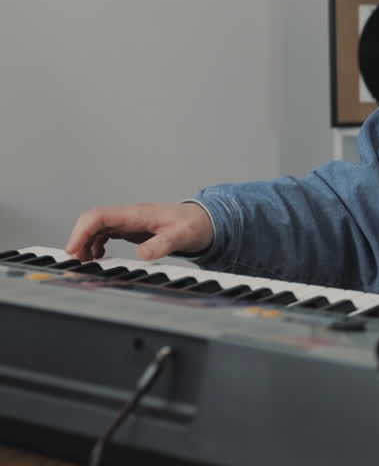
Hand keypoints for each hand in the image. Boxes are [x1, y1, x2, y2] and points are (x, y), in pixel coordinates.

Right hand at [65, 202, 213, 261]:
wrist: (207, 221)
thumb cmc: (194, 225)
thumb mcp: (180, 237)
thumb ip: (161, 245)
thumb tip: (141, 255)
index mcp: (137, 214)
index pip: (99, 216)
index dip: (82, 231)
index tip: (73, 250)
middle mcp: (130, 216)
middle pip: (93, 221)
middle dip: (79, 239)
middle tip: (76, 261)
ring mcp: (130, 221)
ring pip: (97, 227)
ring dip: (85, 243)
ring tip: (84, 262)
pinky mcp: (132, 229)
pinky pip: (106, 233)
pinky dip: (96, 244)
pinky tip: (98, 257)